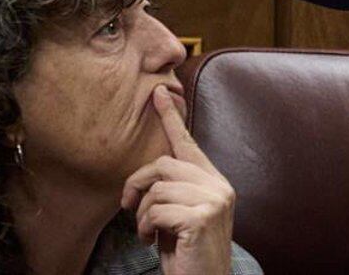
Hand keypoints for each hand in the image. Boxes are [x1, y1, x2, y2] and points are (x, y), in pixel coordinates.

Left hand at [121, 88, 236, 274]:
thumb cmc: (187, 254)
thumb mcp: (178, 217)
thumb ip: (173, 192)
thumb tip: (149, 174)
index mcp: (214, 182)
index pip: (188, 144)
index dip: (170, 119)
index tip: (158, 94)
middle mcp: (219, 186)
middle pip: (164, 165)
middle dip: (137, 186)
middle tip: (129, 209)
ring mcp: (214, 200)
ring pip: (157, 188)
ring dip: (142, 215)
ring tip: (149, 232)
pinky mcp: (202, 217)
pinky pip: (157, 209)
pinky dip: (147, 226)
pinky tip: (153, 240)